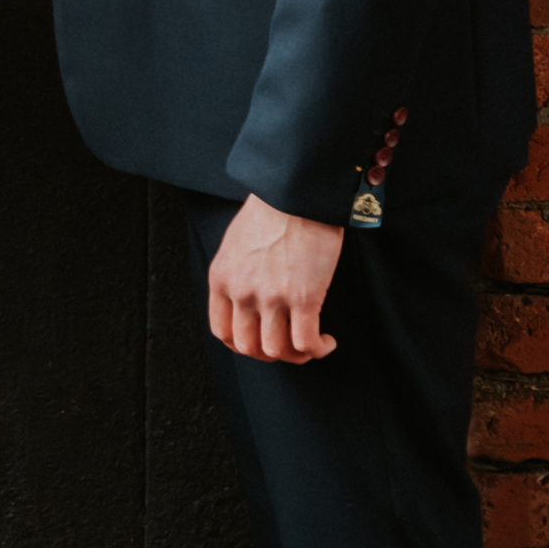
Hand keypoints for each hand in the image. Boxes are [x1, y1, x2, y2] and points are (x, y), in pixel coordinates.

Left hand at [207, 194, 341, 363]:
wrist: (297, 192)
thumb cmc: (272, 211)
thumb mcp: (236, 243)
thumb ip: (237, 275)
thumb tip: (249, 303)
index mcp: (222, 278)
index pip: (223, 332)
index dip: (244, 346)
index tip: (261, 342)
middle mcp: (242, 291)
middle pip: (249, 348)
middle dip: (271, 354)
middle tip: (288, 344)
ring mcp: (271, 297)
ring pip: (278, 351)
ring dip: (296, 355)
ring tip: (311, 344)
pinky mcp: (303, 298)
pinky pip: (306, 343)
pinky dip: (318, 349)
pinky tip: (327, 341)